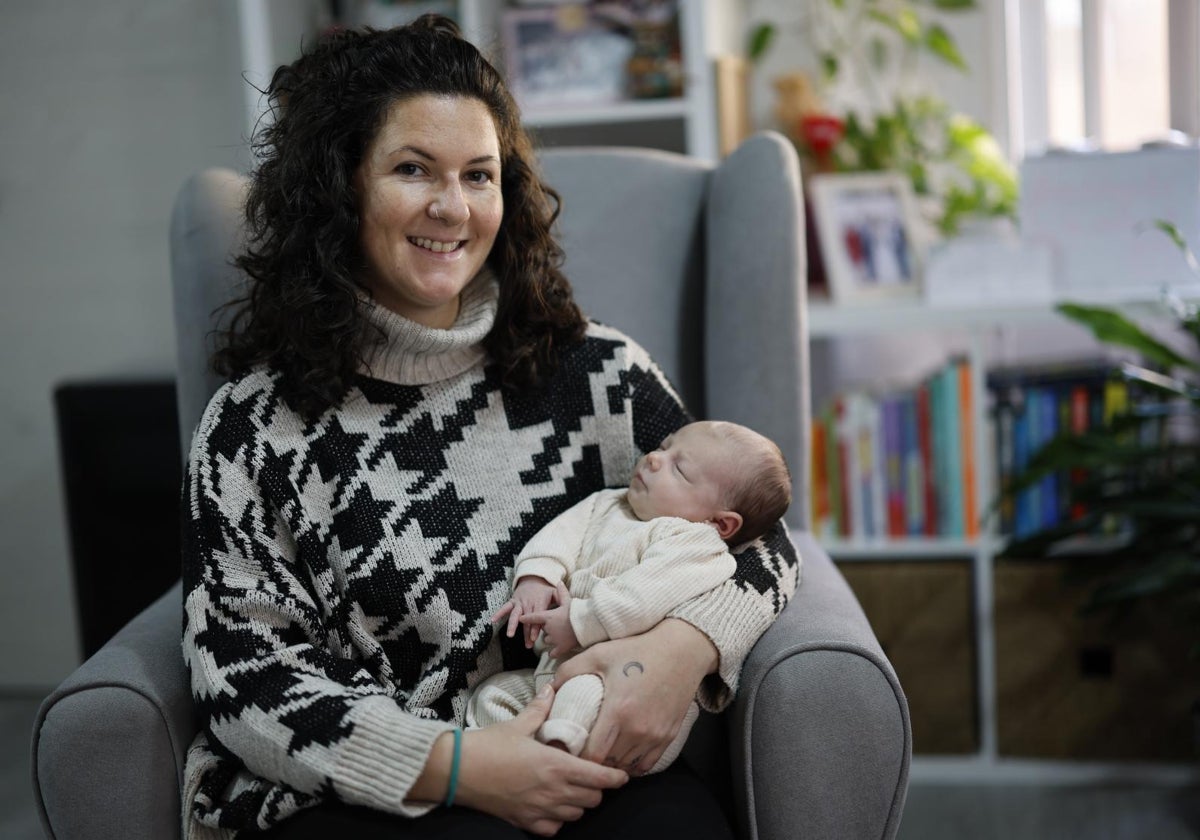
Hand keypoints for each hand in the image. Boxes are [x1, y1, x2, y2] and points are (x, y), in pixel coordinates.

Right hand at [456, 685, 627, 835]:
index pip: (599, 778)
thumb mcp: (518, 724)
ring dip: (579, 803)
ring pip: (576, 814)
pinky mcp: (525, 822)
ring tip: (573, 789)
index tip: (622, 775)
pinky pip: (554, 828)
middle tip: (593, 776)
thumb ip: (540, 708)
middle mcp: (553, 791)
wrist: (458, 771)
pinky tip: (553, 806)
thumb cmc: (489, 746)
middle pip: (593, 799)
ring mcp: (540, 810)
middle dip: (597, 789)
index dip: (615, 778)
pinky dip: (559, 820)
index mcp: (556, 765)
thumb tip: (551, 688)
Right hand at [492, 576, 555, 647]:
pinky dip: (499, 613)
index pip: (538, 617)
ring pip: (515, 615)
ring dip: (513, 625)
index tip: (535, 638)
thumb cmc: (545, 590)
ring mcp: (519, 602)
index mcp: (539, 602)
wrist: (533, 578)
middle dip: (527, 632)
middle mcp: (528, 602)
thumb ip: (561, 599)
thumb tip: (568, 607)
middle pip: (527, 619)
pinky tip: (492, 620)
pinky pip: (505, 607)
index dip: (536, 627)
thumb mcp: (554, 592)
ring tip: (510, 635)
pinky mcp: (512, 601)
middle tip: (528, 644)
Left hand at [520, 583, 578, 658]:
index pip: (534, 617)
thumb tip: (559, 582)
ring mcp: (554, 639)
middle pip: (543, 629)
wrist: (586, 626)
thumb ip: (562, 593)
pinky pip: (552, 653)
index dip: (527, 618)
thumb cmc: (577, 612)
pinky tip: (554, 652)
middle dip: (548, 628)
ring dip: (551, 639)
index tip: (521, 619)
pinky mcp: (560, 648)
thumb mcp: (568, 601)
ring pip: (547, 640)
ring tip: (561, 636)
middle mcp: (549, 628)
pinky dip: (553, 653)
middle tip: (558, 625)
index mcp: (549, 617)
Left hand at [551, 618, 716, 775]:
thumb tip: (548, 688)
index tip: (572, 750)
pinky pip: (647, 765)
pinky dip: (633, 764)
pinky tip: (624, 754)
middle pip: (609, 763)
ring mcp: (655, 735)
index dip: (579, 757)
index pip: (593, 755)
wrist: (682, 650)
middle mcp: (637, 729)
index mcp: (618, 711)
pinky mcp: (668, 736)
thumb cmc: (638, 650)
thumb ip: (569, 670)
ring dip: (613, 762)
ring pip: (627, 766)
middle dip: (593, 761)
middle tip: (584, 751)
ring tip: (602, 752)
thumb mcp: (599, 653)